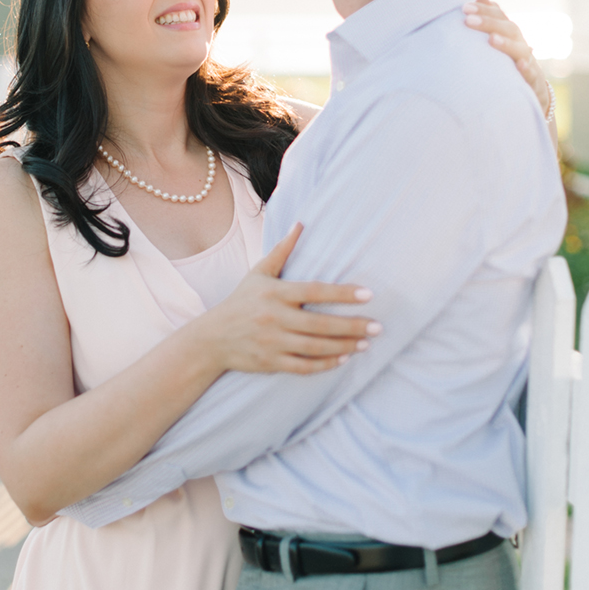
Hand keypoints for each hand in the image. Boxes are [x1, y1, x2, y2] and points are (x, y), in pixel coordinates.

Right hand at [196, 223, 379, 375]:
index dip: (343, 293)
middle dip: (352, 326)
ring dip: (344, 346)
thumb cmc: (240, 302)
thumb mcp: (258, 273)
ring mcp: (273, 342)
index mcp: (275, 293)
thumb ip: (282, 250)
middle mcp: (275, 318)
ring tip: (366, 343)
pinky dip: (325, 364)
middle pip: (321, 323)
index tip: (368, 295)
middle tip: (377, 327)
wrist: (211, 339)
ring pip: (316, 347)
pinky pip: (304, 366)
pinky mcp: (271, 363)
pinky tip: (343, 358)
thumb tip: (300, 223)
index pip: (315, 292)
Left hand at [464, 0, 552, 117]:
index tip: (464, 7)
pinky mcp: (533, 82)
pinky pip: (531, 74)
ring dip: (506, 43)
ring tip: (491, 39)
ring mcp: (528, 62)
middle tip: (468, 20)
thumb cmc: (507, 65)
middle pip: (509, 29)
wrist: (532, 93)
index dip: (485, 10)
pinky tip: (518, 65)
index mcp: (510, 35)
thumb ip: (490, 23)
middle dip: (489, 23)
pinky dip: (526, 69)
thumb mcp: (498, 43)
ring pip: (520, 49)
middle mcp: (520, 45)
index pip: (500, 17)